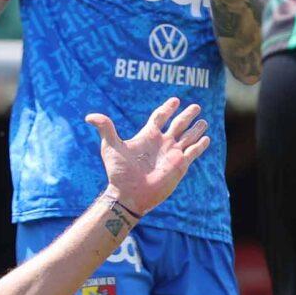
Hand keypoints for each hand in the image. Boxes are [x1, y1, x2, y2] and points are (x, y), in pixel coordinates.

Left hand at [86, 97, 209, 219]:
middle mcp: (162, 143)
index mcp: (148, 136)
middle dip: (187, 115)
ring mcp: (172, 154)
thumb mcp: (110, 147)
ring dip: (196, 128)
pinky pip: (193, 152)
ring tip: (203, 120)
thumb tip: (89, 116)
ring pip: (188, 137)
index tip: (175, 100)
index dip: (167, 108)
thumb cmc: (119, 172)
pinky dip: (200, 145)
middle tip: (196, 106)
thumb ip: (105, 128)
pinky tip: (206, 138)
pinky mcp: (180, 165)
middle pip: (178, 124)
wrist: (129, 194)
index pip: (160, 117)